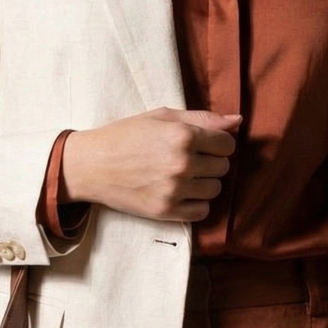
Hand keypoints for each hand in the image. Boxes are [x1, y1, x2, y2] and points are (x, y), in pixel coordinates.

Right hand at [61, 108, 240, 221]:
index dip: (217, 143)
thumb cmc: (124, 135)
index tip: (201, 144)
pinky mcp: (165, 211)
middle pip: (223, 167)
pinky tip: (180, 193)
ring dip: (204, 183)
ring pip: (215, 189)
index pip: (227, 144)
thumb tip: (237, 121)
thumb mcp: (161, 116)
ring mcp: (174, 190)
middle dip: (210, 162)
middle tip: (187, 159)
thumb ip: (202, 118)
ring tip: (182, 176)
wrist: (90, 165)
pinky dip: (196, 203)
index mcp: (182, 136)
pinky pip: (202, 211)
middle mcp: (182, 163)